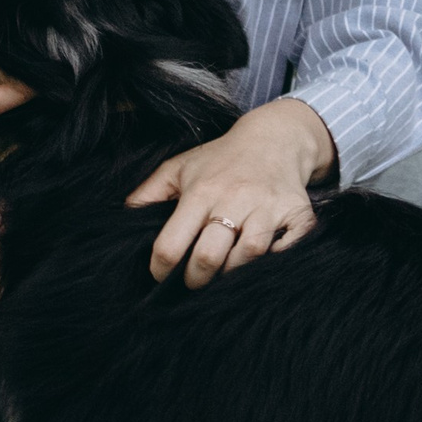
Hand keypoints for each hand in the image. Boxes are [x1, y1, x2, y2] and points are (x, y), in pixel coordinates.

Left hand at [128, 97, 334, 287]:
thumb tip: (123, 217)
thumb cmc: (220, 159)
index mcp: (201, 191)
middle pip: (209, 256)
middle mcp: (234, 198)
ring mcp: (268, 207)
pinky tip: (264, 264)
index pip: (172, 242)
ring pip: (248, 257)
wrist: (275, 139)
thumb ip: (149, 192)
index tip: (160, 276)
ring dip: (232, 275)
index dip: (160, 268)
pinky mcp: (298, 214)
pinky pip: (288, 250)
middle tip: (193, 283)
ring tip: (224, 275)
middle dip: (196, 279)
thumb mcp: (179, 167)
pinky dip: (277, 262)